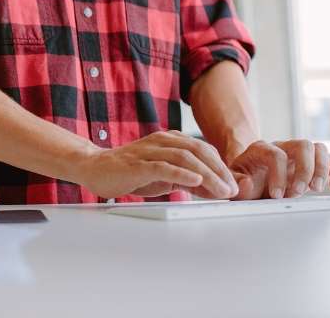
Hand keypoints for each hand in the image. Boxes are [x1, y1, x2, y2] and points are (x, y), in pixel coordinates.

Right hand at [79, 130, 238, 199]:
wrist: (95, 168)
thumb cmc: (130, 172)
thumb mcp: (164, 176)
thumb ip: (187, 180)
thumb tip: (214, 190)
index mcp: (169, 140)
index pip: (202, 148)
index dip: (221, 166)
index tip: (233, 185)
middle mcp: (161, 141)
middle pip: (197, 150)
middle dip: (219, 170)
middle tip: (232, 189)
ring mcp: (148, 151)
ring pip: (184, 157)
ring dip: (207, 174)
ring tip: (221, 190)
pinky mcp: (137, 164)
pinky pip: (163, 166)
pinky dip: (182, 173)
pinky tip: (195, 181)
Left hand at [228, 139, 329, 199]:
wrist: (251, 180)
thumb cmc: (244, 181)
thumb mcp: (235, 183)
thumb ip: (238, 184)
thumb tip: (248, 182)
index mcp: (261, 149)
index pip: (275, 154)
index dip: (278, 175)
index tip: (276, 195)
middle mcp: (282, 147)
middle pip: (302, 145)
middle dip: (304, 170)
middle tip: (298, 192)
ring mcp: (298, 154)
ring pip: (318, 149)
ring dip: (322, 169)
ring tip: (315, 189)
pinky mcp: (311, 164)